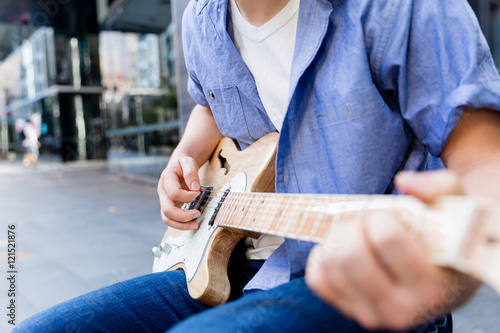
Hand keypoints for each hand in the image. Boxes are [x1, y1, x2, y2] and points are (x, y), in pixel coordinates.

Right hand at [157, 156, 202, 229]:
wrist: (178, 166)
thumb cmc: (183, 164)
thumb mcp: (188, 162)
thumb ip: (191, 172)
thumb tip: (195, 188)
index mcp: (166, 179)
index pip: (174, 193)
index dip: (188, 196)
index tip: (198, 193)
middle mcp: (162, 191)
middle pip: (167, 210)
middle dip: (183, 216)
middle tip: (198, 213)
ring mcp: (164, 200)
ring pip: (167, 218)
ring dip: (181, 225)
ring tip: (195, 225)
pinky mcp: (169, 206)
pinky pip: (171, 219)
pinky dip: (181, 224)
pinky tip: (192, 223)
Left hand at [305, 170, 479, 329]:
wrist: (444, 283)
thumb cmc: (448, 242)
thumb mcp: (458, 212)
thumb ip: (441, 187)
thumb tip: (403, 182)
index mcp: (433, 286)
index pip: (386, 238)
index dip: (380, 216)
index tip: (389, 216)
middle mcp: (402, 310)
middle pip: (350, 256)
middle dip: (352, 226)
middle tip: (367, 222)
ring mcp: (373, 315)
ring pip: (330, 266)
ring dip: (336, 237)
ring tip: (357, 234)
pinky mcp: (349, 311)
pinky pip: (316, 279)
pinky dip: (322, 256)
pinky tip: (343, 249)